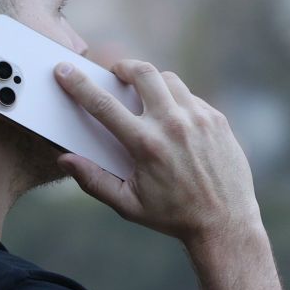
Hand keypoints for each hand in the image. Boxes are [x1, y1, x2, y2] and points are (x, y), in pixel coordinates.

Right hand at [53, 59, 261, 245]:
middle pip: (142, 73)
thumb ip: (94, 181)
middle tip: (116, 74)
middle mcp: (172, 125)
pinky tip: (172, 117)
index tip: (65, 70)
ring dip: (152, 81)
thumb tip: (66, 159)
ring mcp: (198, 119)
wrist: (224, 222)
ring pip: (169, 80)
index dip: (79, 84)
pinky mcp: (217, 120)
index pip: (103, 104)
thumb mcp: (128, 205)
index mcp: (146, 145)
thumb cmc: (173, 216)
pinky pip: (191, 98)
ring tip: (145, 94)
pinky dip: (177, 101)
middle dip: (123, 67)